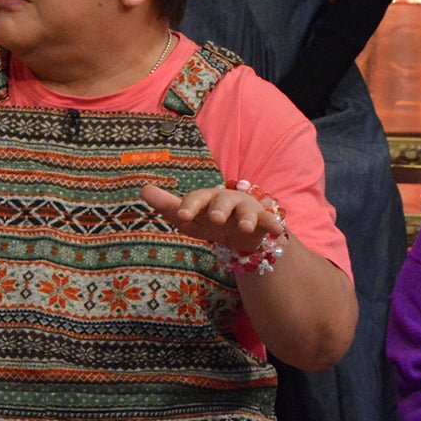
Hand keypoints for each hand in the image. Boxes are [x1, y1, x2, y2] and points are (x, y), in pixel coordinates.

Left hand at [141, 183, 284, 256]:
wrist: (240, 229)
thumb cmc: (208, 220)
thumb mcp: (189, 217)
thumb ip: (167, 205)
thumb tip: (143, 189)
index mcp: (205, 200)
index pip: (195, 199)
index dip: (189, 206)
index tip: (181, 215)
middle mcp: (225, 201)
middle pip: (221, 201)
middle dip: (218, 209)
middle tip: (215, 219)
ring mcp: (245, 210)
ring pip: (245, 212)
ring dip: (246, 218)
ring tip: (246, 227)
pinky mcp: (262, 220)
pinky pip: (268, 221)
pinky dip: (272, 224)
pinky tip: (277, 231)